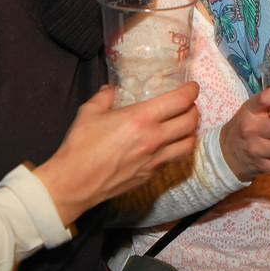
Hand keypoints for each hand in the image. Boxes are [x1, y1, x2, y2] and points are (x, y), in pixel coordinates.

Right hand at [34, 82, 198, 225]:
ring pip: (189, 144)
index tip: (191, 87)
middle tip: (188, 105)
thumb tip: (111, 90)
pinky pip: (174, 159)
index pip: (180, 101)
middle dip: (194, 109)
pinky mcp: (151, 175)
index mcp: (141, 118)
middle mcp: (154, 138)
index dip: (191, 91)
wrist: (75, 182)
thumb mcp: (89, 112)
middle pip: (191, 121)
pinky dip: (177, 149)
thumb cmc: (80, 146)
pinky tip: (169, 145)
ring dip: (191, 132)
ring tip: (185, 125)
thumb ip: (104, 97)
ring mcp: (155, 159)